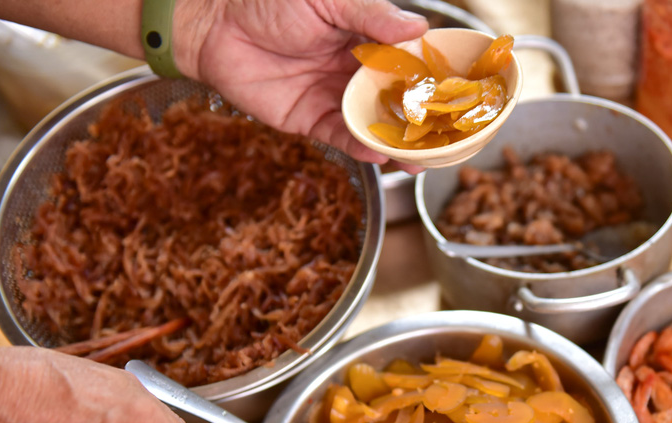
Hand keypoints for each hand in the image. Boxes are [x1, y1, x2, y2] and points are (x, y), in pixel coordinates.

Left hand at [178, 0, 428, 165]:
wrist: (213, 25)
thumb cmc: (268, 1)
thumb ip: (372, 15)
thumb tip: (419, 28)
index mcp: (365, 38)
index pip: (407, 62)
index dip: (432, 78)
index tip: (458, 93)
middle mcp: (354, 71)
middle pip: (397, 100)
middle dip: (421, 121)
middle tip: (447, 138)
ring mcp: (333, 97)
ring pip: (373, 124)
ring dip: (397, 143)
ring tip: (420, 159)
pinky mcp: (309, 120)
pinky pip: (341, 137)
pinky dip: (360, 146)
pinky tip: (379, 154)